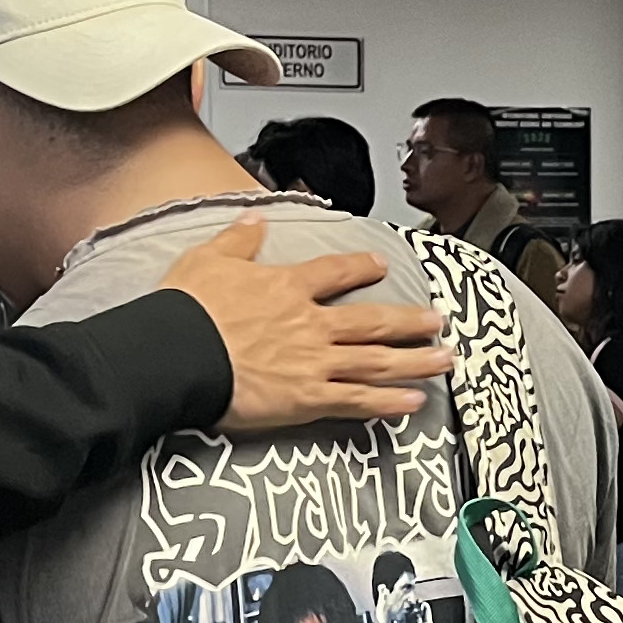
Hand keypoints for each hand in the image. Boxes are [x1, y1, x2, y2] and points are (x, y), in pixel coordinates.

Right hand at [162, 222, 449, 430]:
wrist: (178, 352)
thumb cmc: (187, 309)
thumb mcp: (207, 259)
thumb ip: (237, 240)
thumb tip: (254, 220)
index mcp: (287, 288)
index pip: (334, 272)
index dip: (360, 267)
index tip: (379, 265)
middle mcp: (310, 323)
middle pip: (371, 320)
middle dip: (409, 321)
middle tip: (437, 321)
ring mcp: (314, 361)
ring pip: (376, 360)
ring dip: (414, 360)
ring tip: (445, 360)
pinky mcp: (307, 397)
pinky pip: (357, 400)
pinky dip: (387, 402)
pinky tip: (413, 403)